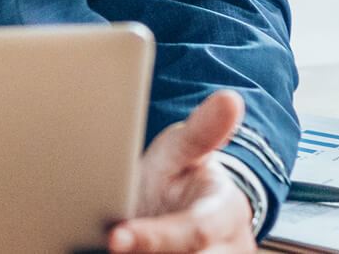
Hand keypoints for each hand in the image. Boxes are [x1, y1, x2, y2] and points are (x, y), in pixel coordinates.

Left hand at [107, 89, 257, 253]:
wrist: (182, 204)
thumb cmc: (182, 175)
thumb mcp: (185, 149)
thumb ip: (201, 131)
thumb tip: (229, 99)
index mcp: (227, 213)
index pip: (194, 232)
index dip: (155, 237)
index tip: (115, 237)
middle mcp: (230, 248)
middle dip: (145, 251)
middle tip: (108, 240)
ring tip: (113, 242)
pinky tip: (121, 250)